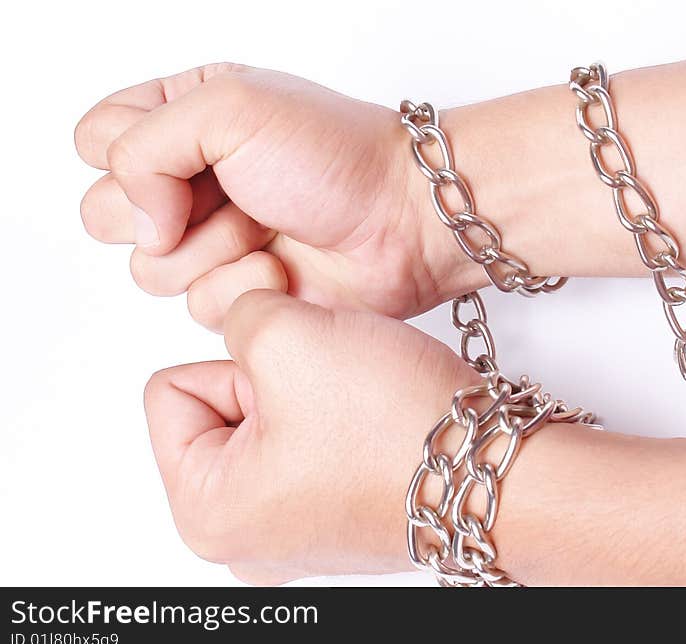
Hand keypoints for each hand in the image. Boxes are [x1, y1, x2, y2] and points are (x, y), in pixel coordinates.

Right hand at [75, 63, 466, 330]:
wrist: (401, 221)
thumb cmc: (333, 155)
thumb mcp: (228, 107)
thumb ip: (142, 146)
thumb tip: (138, 223)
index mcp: (183, 116)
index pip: (96, 140)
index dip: (128, 157)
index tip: (188, 155)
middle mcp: (191, 179)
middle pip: (107, 213)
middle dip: (163, 211)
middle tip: (230, 196)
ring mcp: (212, 238)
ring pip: (148, 270)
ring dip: (210, 250)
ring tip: (265, 228)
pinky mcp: (238, 289)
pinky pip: (197, 306)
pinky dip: (243, 286)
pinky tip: (284, 266)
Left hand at [143, 289, 477, 582]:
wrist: (495, 468)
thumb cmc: (400, 429)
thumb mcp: (285, 335)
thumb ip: (235, 310)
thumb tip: (246, 315)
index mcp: (208, 512)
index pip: (169, 391)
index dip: (236, 361)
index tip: (299, 377)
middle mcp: (246, 536)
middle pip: (220, 408)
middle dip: (274, 378)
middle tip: (332, 389)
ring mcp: (297, 529)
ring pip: (272, 417)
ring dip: (311, 390)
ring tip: (358, 402)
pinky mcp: (340, 513)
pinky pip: (314, 439)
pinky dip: (339, 416)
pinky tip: (374, 417)